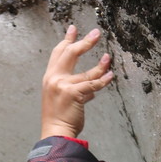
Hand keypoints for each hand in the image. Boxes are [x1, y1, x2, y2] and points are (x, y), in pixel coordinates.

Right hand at [40, 25, 113, 139]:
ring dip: (100, 65)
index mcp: (50, 78)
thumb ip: (76, 88)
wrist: (55, 132)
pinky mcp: (73, 93)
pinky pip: (92, 84)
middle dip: (84, 42)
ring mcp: (63, 85)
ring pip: (87, 72)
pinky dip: (103, 81)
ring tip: (108, 58)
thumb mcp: (62, 98)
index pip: (58, 54)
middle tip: (96, 33)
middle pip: (70, 54)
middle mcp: (54, 78)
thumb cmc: (59, 118)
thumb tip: (93, 87)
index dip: (66, 40)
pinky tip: (110, 76)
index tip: (72, 29)